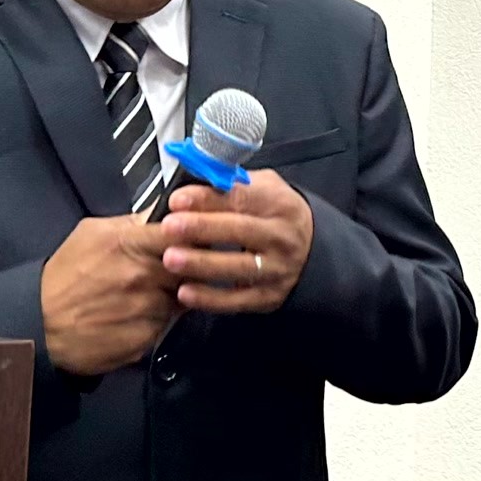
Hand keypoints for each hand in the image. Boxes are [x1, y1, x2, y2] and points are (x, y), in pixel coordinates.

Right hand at [38, 214, 177, 375]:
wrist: (40, 324)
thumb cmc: (64, 274)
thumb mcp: (91, 234)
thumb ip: (130, 223)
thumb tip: (162, 214)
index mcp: (129, 243)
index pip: (181, 232)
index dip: (189, 236)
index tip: (187, 240)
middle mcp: (143, 274)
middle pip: (188, 267)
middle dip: (182, 269)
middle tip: (164, 273)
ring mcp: (146, 308)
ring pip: (179, 298)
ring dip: (169, 297)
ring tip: (142, 298)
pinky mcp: (146, 337)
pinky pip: (164, 324)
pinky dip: (156, 321)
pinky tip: (134, 319)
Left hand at [157, 170, 314, 313]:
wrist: (311, 250)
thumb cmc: (274, 215)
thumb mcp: (263, 187)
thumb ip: (231, 184)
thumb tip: (191, 181)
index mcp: (279, 203)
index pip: (242, 197)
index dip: (208, 198)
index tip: (178, 199)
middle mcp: (281, 236)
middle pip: (239, 230)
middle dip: (201, 228)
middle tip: (169, 227)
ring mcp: (277, 269)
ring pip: (238, 268)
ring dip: (202, 263)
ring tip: (171, 259)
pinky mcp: (269, 296)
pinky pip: (237, 300)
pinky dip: (210, 298)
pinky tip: (185, 292)